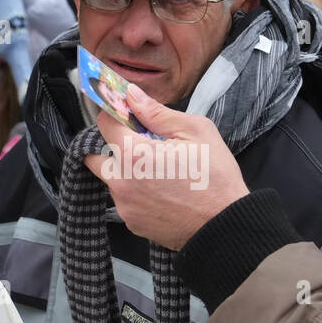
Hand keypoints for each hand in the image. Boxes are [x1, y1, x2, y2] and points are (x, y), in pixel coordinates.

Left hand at [82, 84, 249, 250]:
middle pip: (95, 156)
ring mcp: (125, 206)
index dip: (115, 113)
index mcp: (134, 155)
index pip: (105, 123)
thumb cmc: (216, 179)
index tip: (127, 112)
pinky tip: (162, 190)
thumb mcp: (196, 132)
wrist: (226, 227)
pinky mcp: (132, 223)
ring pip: (111, 180)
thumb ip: (157, 113)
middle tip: (141, 144)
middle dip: (112, 146)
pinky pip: (125, 200)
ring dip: (125, 171)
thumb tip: (132, 95)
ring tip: (159, 171)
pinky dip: (136, 192)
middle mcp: (121, 183)